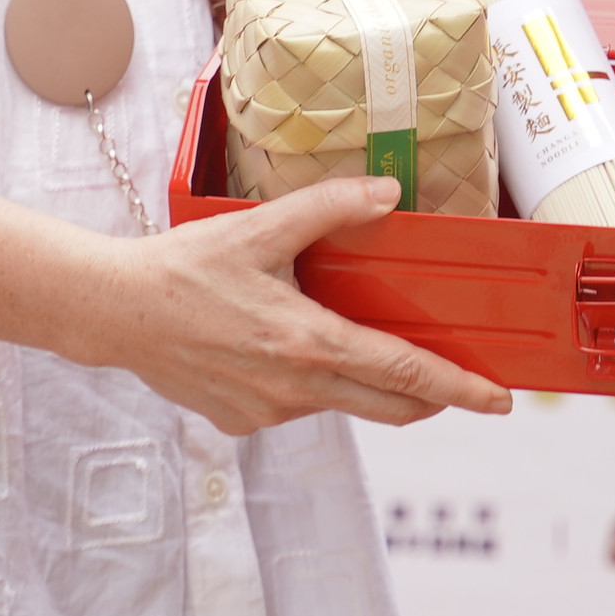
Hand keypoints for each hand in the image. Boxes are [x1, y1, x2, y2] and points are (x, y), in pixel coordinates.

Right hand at [75, 178, 514, 435]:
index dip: (460, 388)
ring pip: (342, 403)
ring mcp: (268, 412)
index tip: (499, 401)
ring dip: (364, 380)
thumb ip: (329, 208)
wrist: (116, 312)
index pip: (405, 374)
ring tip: (357, 339)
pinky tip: (285, 347)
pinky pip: (299, 406)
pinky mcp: (243, 422)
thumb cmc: (184, 269)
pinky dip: (314, 383)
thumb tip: (388, 193)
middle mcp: (294, 389)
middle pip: (390, 406)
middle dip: (432, 397)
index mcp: (307, 344)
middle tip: (460, 382)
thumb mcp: (259, 228)